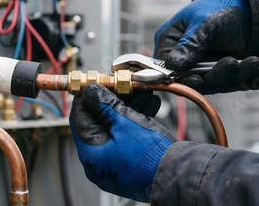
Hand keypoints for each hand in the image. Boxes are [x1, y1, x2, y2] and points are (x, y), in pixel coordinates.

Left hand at [69, 84, 174, 201]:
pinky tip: (149, 105)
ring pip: (116, 127)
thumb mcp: (124, 122)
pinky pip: (127, 136)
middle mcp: (100, 161)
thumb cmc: (150, 156)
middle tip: (122, 86)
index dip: (87, 97)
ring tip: (142, 93)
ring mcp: (115, 162)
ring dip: (128, 108)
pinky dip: (135, 120)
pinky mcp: (130, 162)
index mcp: (91, 154)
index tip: (95, 83)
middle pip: (99, 121)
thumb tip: (90, 92)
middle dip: (113, 100)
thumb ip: (105, 105)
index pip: (79, 118)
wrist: (179, 175)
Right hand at [154, 0, 258, 93]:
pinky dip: (252, 79)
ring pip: (218, 84)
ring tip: (255, 62)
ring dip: (238, 76)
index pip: (168, 69)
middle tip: (232, 64)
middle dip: (217, 76)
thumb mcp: (203, 22)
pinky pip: (237, 83)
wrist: (242, 6)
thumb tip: (174, 65)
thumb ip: (191, 44)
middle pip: (195, 81)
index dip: (181, 78)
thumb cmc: (215, 7)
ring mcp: (205, 70)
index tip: (197, 79)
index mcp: (170, 45)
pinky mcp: (225, 75)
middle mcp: (185, 62)